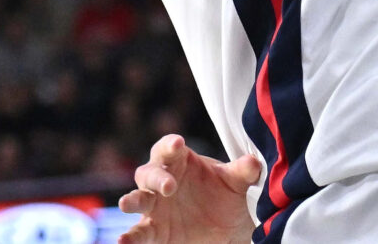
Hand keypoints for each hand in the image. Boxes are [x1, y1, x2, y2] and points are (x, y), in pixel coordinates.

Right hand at [118, 134, 259, 243]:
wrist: (226, 225)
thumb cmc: (226, 194)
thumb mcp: (236, 183)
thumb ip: (242, 173)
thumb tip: (254, 163)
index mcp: (178, 161)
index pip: (168, 148)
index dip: (170, 145)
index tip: (178, 142)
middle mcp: (160, 180)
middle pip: (148, 173)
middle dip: (156, 178)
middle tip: (168, 187)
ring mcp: (154, 206)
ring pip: (137, 199)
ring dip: (131, 201)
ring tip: (125, 205)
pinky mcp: (154, 229)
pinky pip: (140, 232)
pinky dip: (130, 237)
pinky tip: (123, 241)